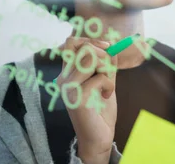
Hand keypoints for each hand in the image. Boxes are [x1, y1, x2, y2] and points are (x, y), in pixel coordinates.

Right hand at [56, 37, 117, 163]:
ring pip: (91, 58)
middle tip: (109, 71)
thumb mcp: (105, 78)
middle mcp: (63, 78)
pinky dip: (109, 84)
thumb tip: (111, 43)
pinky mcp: (77, 98)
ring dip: (107, 69)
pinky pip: (99, 78)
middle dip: (104, 55)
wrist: (99, 134)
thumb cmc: (101, 106)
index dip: (91, 40)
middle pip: (84, 47)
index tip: (107, 47)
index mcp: (68, 72)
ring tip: (108, 84)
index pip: (71, 42)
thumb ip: (106, 62)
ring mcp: (68, 88)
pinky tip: (106, 96)